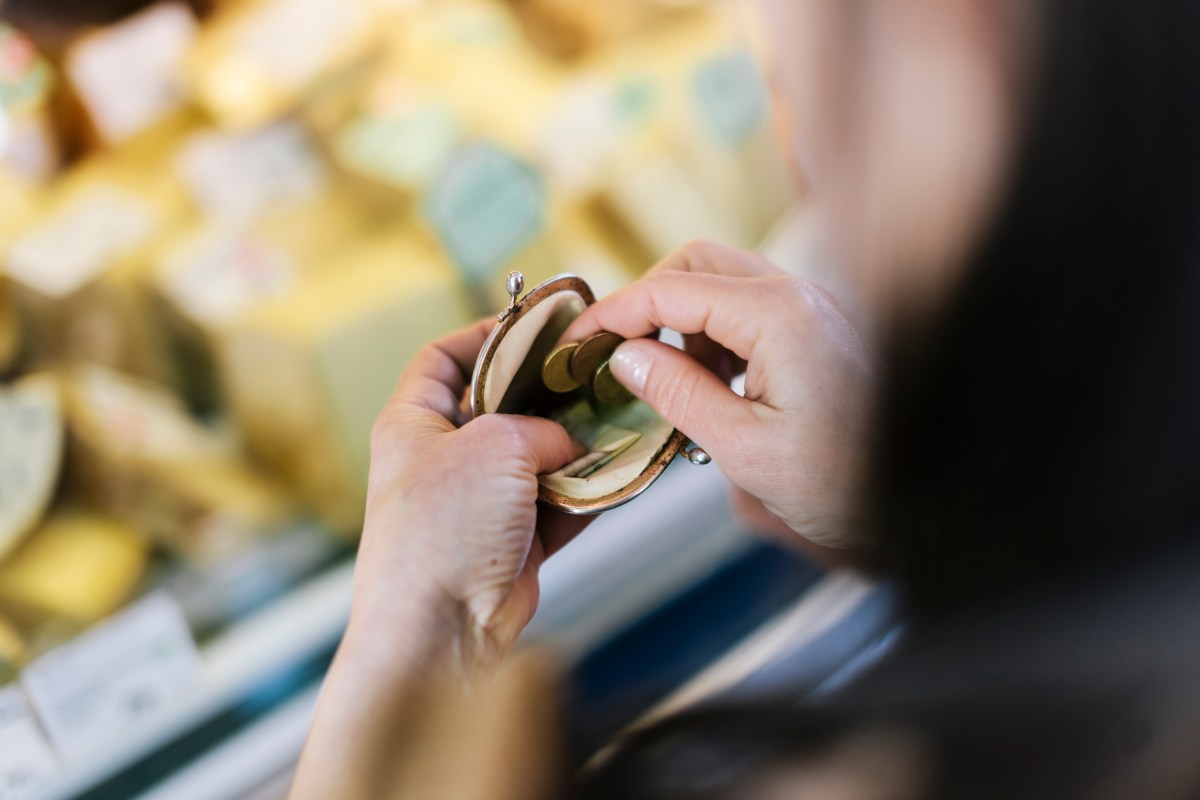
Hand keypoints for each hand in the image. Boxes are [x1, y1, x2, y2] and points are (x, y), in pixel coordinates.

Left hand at [352, 319, 589, 673]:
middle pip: (500, 408)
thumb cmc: (441, 533)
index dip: (485, 336)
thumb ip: (538, 426)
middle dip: (546, 395)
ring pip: (537, 459)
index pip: (442, 359)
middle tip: (590, 377)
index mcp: (412, 424)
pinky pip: (558, 505)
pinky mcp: (512, 543)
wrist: (441, 630)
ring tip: (616, 425)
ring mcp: (478, 504)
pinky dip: (587, 493)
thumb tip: (568, 440)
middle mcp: (442, 461)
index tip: (533, 328)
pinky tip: (617, 475)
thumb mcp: (493, 445)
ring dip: (575, 448)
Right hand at [562, 241, 875, 550]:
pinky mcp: (816, 331)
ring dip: (682, 319)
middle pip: (697, 263)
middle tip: (617, 352)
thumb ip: (678, 395)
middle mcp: (797, 297)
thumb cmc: (847, 482)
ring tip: (670, 384)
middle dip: (648, 300)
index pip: (671, 289)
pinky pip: (750, 309)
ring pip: (723, 282)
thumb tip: (625, 356)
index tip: (575, 343)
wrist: (924, 499)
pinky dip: (715, 335)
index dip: (613, 314)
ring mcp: (811, 309)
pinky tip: (712, 388)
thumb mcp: (745, 448)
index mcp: (778, 316)